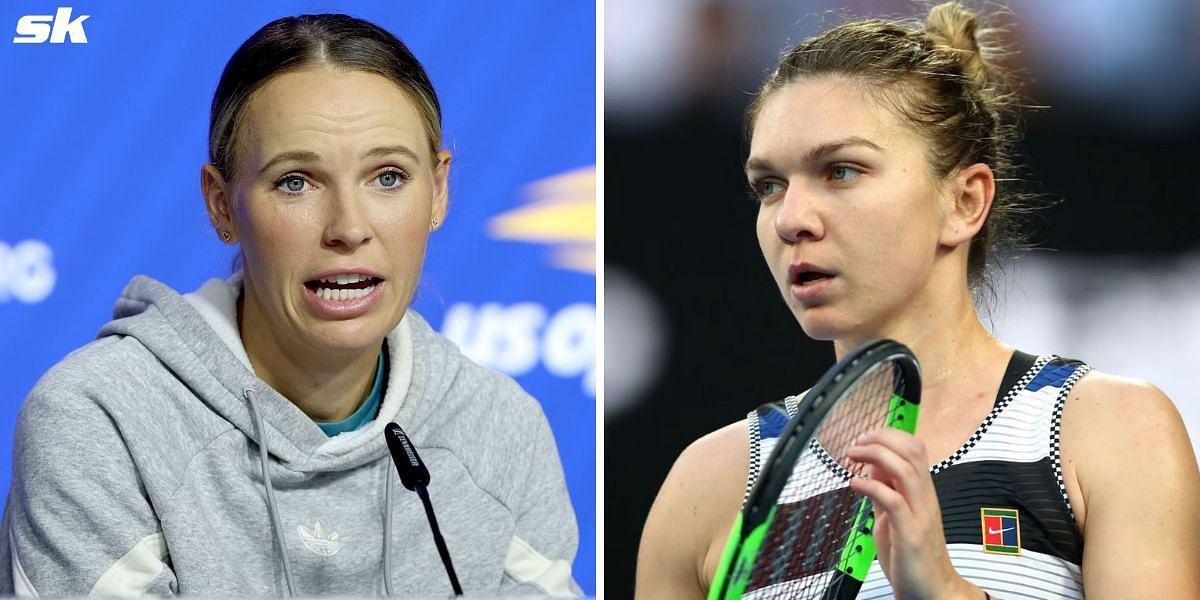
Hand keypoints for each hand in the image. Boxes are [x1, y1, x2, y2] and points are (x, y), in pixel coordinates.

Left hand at [846, 429, 981, 599]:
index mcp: (922, 491)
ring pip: (906, 469)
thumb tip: (872, 468)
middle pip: (912, 450)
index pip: (913, 448)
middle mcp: (925, 498)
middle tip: (856, 443)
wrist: (931, 592)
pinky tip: (855, 485)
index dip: (887, 436)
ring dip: (875, 455)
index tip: (863, 438)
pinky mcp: (911, 534)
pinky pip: (894, 501)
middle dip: (881, 438)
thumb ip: (885, 491)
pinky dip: (871, 487)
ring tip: (853, 456)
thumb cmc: (912, 557)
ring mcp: (920, 514)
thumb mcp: (892, 516)